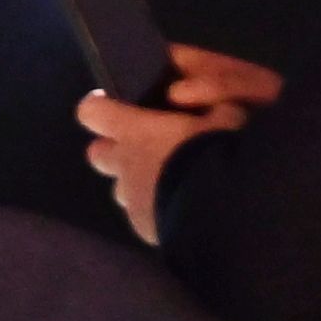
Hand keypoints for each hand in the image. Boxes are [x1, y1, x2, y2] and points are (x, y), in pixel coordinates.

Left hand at [73, 44, 274, 241]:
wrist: (228, 214)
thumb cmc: (222, 153)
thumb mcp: (227, 110)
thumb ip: (203, 93)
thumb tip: (178, 90)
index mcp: (135, 131)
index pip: (91, 110)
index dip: (102, 107)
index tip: (116, 104)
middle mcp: (125, 166)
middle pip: (99, 153)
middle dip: (116, 149)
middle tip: (147, 146)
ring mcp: (133, 201)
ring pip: (122, 188)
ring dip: (138, 181)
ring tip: (171, 181)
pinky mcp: (145, 229)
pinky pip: (142, 214)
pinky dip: (155, 208)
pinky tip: (182, 207)